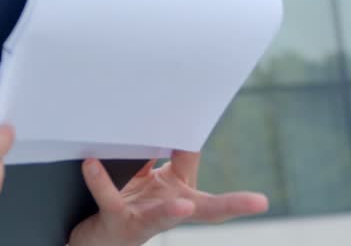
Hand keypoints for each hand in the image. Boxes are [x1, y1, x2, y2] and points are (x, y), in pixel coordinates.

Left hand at [68, 151, 268, 245]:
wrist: (97, 236)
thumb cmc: (126, 198)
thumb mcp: (146, 172)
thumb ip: (157, 149)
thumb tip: (168, 117)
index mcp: (178, 192)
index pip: (203, 178)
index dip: (223, 179)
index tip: (257, 194)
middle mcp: (168, 209)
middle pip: (206, 209)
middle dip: (234, 205)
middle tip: (258, 202)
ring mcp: (145, 219)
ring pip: (161, 216)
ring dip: (173, 211)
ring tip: (184, 204)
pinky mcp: (118, 221)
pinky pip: (109, 199)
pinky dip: (100, 181)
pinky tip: (92, 164)